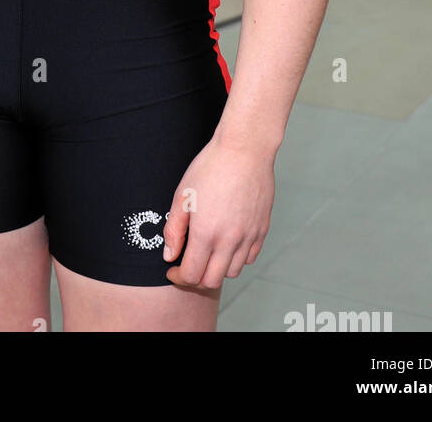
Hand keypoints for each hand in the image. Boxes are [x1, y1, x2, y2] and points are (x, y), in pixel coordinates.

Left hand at [160, 138, 274, 289]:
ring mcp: (249, 237)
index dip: (178, 277)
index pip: (192, 275)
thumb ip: (174, 229)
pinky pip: (249, 258)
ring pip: (232, 272)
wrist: (245, 151)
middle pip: (212, 280)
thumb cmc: (210, 167)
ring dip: (216, 268)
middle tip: (187, 262)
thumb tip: (169, 255)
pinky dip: (236, 258)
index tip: (172, 268)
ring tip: (206, 250)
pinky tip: (225, 242)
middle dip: (196, 277)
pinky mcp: (262, 231)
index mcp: (206, 233)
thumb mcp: (182, 195)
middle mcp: (230, 241)